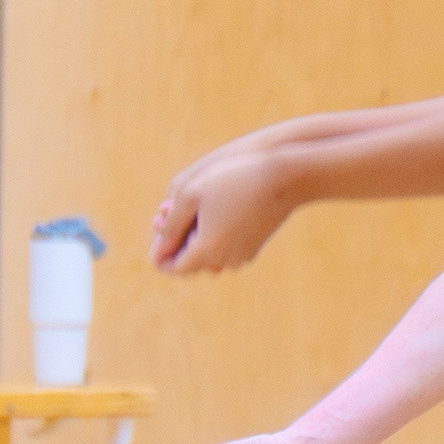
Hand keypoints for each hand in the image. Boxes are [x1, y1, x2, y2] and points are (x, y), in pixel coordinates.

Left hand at [152, 146, 292, 272]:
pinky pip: (225, 246)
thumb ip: (169, 225)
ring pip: (207, 253)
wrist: (284, 177)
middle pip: (188, 261)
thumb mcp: (190, 195)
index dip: (159, 249)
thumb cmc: (234, 179)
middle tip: (174, 208)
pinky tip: (217, 206)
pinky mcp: (254, 247)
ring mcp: (241, 256)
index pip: (170, 266)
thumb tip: (158, 250)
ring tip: (196, 204)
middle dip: (177, 238)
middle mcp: (224, 260)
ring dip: (196, 235)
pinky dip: (215, 233)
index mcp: (206, 251)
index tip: (160, 223)